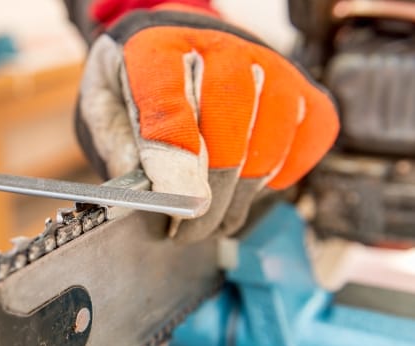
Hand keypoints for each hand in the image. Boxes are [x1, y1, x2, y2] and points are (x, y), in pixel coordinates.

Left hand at [76, 4, 338, 240]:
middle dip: (212, 182)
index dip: (173, 149)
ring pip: (273, 131)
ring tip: (213, 223)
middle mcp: (219, 48)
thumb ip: (119, 146)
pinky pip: (308, 140)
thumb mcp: (107, 110)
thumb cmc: (142, 91)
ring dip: (242, 191)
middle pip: (230, 110)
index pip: (168, 93)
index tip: (172, 197)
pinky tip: (247, 190)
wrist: (184, 63)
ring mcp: (269, 66)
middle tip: (190, 228)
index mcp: (158, 47)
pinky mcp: (302, 92)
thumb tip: (149, 195)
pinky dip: (281, 177)